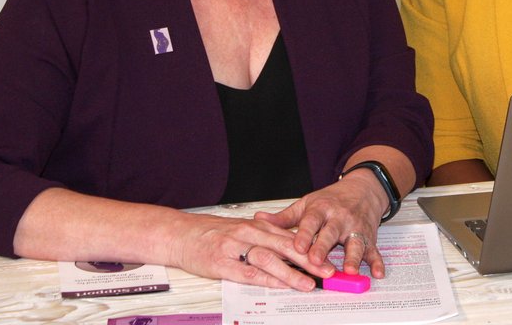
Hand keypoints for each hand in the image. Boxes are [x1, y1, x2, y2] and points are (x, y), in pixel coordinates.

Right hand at [168, 211, 333, 288]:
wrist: (181, 234)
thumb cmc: (213, 234)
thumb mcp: (244, 230)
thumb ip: (267, 238)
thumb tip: (294, 251)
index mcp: (258, 226)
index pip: (291, 237)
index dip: (313, 249)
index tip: (330, 258)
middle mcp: (250, 233)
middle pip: (286, 246)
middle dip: (310, 261)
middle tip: (328, 272)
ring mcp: (236, 247)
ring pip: (269, 258)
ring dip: (291, 272)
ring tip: (308, 283)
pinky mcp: (222, 263)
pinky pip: (248, 272)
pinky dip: (265, 279)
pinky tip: (278, 285)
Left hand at [254, 173, 386, 276]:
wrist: (363, 188)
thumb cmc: (331, 199)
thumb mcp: (307, 204)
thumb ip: (285, 217)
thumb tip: (259, 219)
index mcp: (321, 209)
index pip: (311, 222)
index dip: (304, 235)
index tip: (297, 247)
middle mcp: (339, 218)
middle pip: (331, 233)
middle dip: (323, 247)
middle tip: (315, 260)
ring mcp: (355, 227)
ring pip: (354, 242)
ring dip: (353, 257)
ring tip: (349, 270)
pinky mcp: (369, 236)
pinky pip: (374, 249)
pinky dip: (376, 261)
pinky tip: (377, 272)